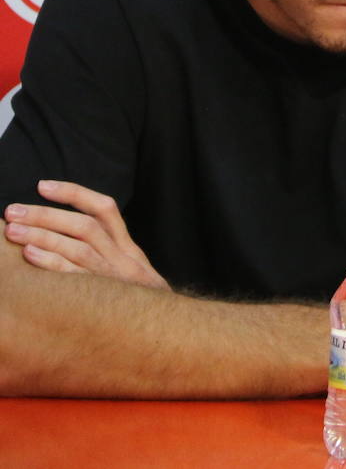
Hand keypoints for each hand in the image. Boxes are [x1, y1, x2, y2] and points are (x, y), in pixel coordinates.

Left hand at [3, 180, 167, 289]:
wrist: (161, 329)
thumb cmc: (134, 302)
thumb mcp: (129, 273)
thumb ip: (106, 255)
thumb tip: (62, 236)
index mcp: (127, 248)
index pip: (105, 209)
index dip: (74, 194)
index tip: (42, 186)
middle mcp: (124, 258)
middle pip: (86, 226)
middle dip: (46, 215)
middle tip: (12, 211)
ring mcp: (115, 278)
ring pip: (79, 248)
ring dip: (43, 236)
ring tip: (12, 230)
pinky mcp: (106, 298)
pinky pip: (77, 277)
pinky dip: (53, 263)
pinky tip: (30, 255)